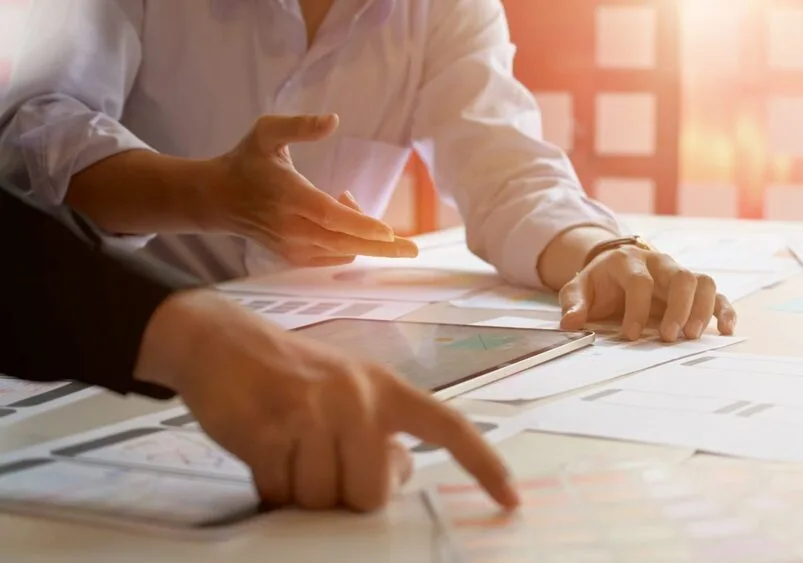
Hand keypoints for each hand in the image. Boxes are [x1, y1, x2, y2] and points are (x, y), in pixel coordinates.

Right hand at [136, 290, 518, 511]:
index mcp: (385, 387)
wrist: (222, 340)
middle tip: (317, 462)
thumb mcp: (348, 390)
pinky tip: (264, 453)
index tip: (510, 500)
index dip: (482, 464)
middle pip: (371, 494)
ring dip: (301, 490)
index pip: (447, 428)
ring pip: (323, 499)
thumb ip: (379, 430)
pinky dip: (270, 487)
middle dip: (342, 495)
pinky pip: (281, 492)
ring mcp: (314, 412)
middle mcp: (358, 397)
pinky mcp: (272, 430)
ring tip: (287, 449)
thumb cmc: (291, 374)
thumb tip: (401, 474)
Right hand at [212, 113, 417, 266]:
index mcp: (288, 197)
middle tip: (414, 249)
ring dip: (362, 232)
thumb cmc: (246, 161)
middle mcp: (292, 228)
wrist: (218, 199)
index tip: (388, 232)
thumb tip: (333, 120)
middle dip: (381, 246)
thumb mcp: (266, 132)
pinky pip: (334, 256)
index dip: (360, 224)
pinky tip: (342, 214)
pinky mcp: (295, 258)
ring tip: (348, 198)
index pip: (330, 216)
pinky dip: (349, 241)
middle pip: (344, 242)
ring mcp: (292, 248)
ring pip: (342, 250)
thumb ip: (299, 126)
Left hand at [559, 245, 736, 341]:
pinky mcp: (693, 288)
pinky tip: (725, 330)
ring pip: (702, 281)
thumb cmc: (599, 282)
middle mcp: (659, 264)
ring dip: (702, 310)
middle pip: (680, 277)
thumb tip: (570, 322)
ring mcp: (679, 274)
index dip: (636, 308)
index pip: (640, 281)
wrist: (614, 267)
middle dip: (678, 309)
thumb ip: (574, 302)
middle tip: (669, 337)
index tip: (629, 334)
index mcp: (629, 262)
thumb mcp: (579, 289)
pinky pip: (715, 294)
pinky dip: (724, 310)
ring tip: (692, 336)